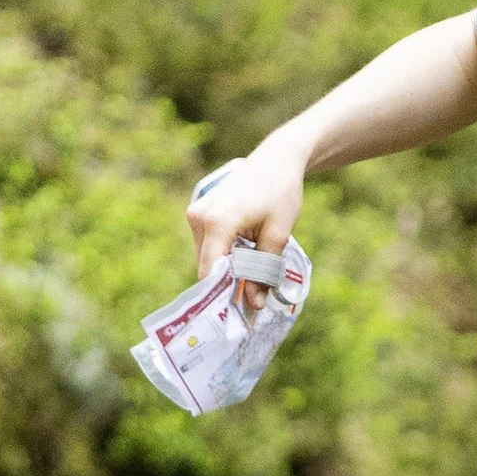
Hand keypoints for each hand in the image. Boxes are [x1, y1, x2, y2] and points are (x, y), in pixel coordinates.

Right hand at [186, 137, 304, 296]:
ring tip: (256, 272)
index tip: (240, 315)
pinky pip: (210, 245)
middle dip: (229, 284)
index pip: (211, 271)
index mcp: (217, 221)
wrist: (276, 160)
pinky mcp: (199, 214)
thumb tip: (254, 305)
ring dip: (229, 269)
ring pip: (208, 258)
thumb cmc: (281, 193)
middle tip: (254, 301)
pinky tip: (248, 255)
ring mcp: (195, 214)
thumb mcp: (278, 234)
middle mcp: (198, 217)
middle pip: (208, 266)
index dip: (224, 295)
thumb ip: (264, 270)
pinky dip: (226, 255)